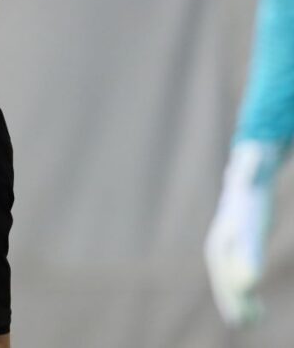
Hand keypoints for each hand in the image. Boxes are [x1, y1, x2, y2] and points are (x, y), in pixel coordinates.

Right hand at [204, 141, 280, 326]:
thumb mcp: (253, 165)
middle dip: (232, 294)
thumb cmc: (251, 169)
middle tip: (244, 319)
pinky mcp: (238, 255)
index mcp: (232, 221)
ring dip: (238, 304)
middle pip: (224, 271)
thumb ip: (249, 165)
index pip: (231, 248)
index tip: (250, 284)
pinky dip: (243, 300)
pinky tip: (254, 316)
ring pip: (229, 281)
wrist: (246, 172)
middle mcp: (225, 238)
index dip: (242, 266)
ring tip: (250, 324)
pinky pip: (237, 281)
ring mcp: (229, 248)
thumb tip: (250, 153)